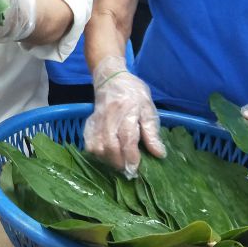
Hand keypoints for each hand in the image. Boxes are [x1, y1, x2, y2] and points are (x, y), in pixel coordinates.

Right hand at [83, 55, 165, 177]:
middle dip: (120, 163)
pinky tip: (107, 155)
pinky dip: (97, 154)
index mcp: (127, 112)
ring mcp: (97, 121)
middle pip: (110, 147)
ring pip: (97, 147)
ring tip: (119, 163)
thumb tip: (159, 154)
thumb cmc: (133, 92)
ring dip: (108, 160)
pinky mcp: (89, 123)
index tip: (137, 168)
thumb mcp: (148, 108)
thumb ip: (152, 132)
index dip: (132, 157)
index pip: (127, 140)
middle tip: (129, 170)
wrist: (111, 77)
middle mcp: (109, 117)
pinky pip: (88, 143)